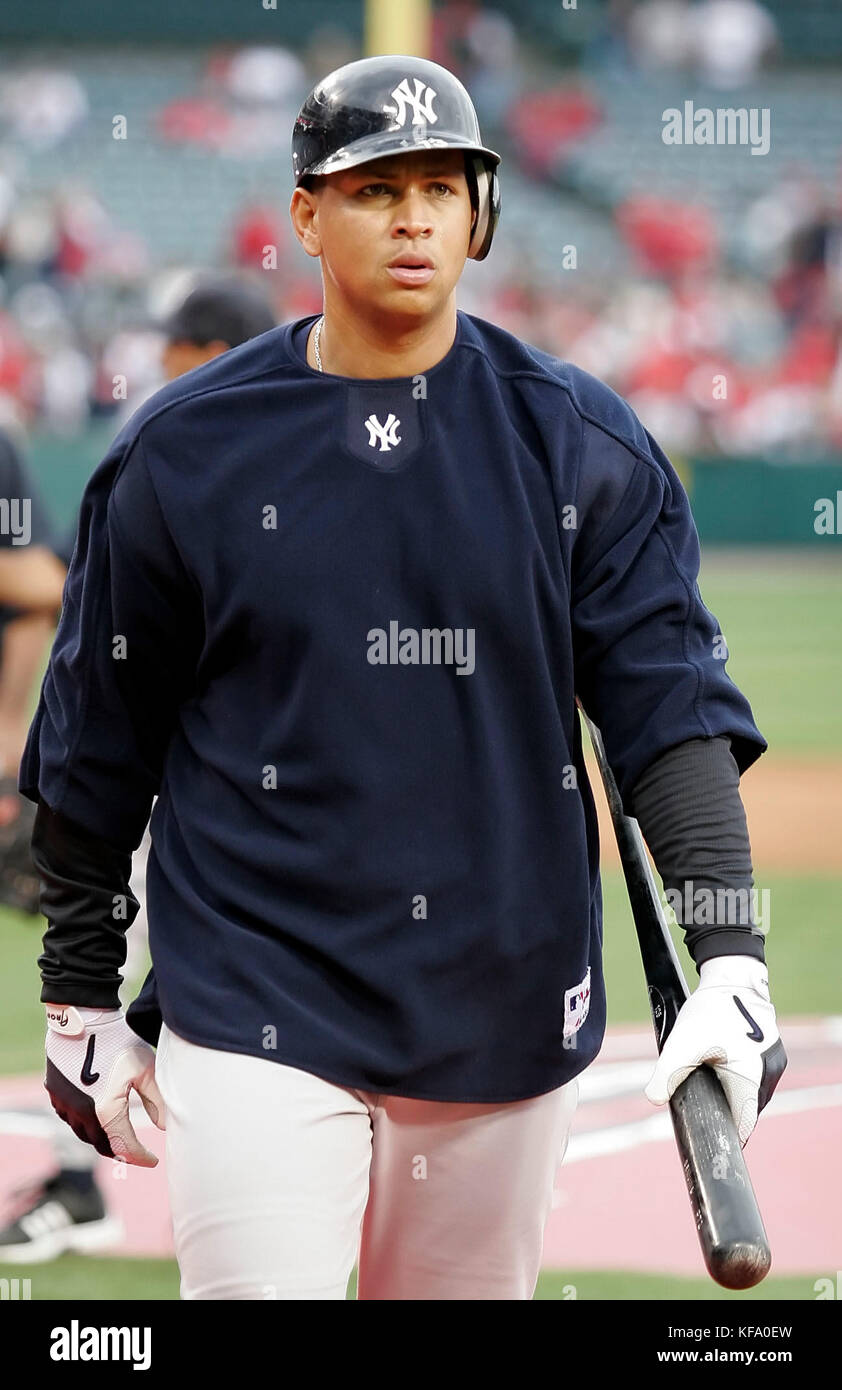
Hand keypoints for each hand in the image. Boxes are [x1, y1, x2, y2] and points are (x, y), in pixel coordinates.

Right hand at [44, 1003, 165, 1166]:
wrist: (84, 1017)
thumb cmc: (118, 1041)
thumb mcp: (145, 1069)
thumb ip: (156, 1100)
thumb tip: (164, 1127)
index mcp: (105, 1110)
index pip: (125, 1145)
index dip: (140, 1157)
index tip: (153, 1160)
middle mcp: (81, 1113)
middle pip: (101, 1144)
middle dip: (120, 1151)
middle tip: (135, 1152)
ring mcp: (65, 1103)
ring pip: (84, 1133)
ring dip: (101, 1138)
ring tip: (118, 1136)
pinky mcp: (56, 1092)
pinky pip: (70, 1117)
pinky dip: (84, 1123)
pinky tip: (95, 1117)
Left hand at [644, 955, 786, 1145]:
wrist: (732, 975)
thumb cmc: (711, 1009)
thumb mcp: (682, 1042)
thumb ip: (667, 1074)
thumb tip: (654, 1099)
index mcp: (752, 1078)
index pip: (744, 1123)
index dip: (726, 1132)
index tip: (709, 1135)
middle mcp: (770, 1073)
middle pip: (747, 1109)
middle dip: (726, 1109)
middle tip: (702, 1102)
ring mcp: (774, 1061)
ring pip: (752, 1091)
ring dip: (733, 1092)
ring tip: (711, 1082)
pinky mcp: (772, 1050)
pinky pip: (756, 1074)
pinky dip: (740, 1076)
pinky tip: (722, 1066)